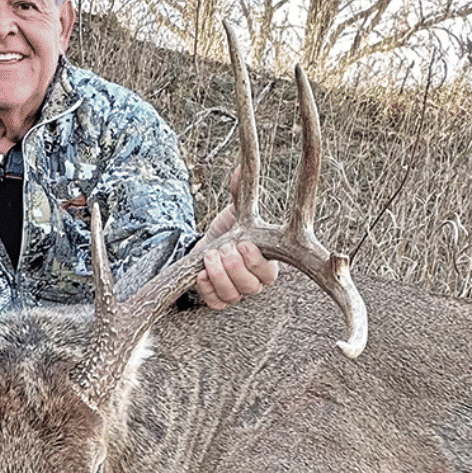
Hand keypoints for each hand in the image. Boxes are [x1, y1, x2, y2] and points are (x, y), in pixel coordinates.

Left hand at [195, 168, 278, 309]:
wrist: (208, 245)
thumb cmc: (230, 229)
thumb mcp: (236, 212)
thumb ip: (241, 194)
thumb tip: (240, 170)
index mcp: (268, 262)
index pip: (270, 271)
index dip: (257, 262)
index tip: (243, 244)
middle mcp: (256, 281)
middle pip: (251, 286)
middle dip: (233, 266)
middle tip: (224, 247)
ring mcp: (238, 293)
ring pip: (232, 295)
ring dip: (218, 274)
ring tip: (210, 255)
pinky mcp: (220, 300)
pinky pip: (216, 303)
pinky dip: (207, 288)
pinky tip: (201, 273)